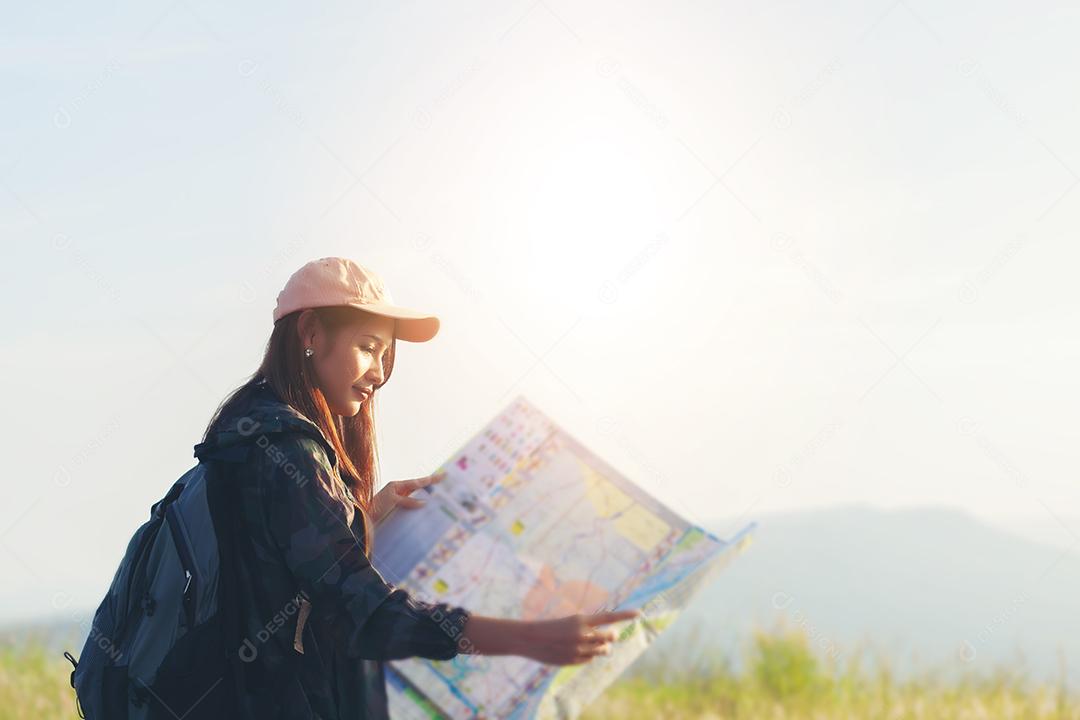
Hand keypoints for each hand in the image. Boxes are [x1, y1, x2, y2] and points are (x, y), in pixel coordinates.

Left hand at [371, 470, 445, 523]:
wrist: (363, 520)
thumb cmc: (375, 507)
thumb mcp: (392, 500)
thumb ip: (408, 500)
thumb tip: (424, 502)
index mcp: (397, 486)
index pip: (418, 482)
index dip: (431, 479)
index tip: (444, 475)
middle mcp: (398, 492)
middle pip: (418, 487)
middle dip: (431, 484)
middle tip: (444, 480)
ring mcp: (398, 501)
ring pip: (416, 496)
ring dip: (426, 496)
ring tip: (439, 495)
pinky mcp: (397, 510)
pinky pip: (411, 506)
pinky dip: (419, 507)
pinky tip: (425, 510)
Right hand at [518, 609, 641, 665]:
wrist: (529, 639)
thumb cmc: (550, 627)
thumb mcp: (569, 622)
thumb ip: (587, 628)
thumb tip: (604, 639)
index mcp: (581, 620)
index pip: (609, 617)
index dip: (625, 615)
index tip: (639, 613)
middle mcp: (582, 635)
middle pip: (610, 637)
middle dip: (612, 636)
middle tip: (611, 635)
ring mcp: (578, 650)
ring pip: (602, 651)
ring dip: (604, 648)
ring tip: (599, 644)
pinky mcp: (573, 661)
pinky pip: (589, 659)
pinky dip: (589, 655)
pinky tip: (580, 651)